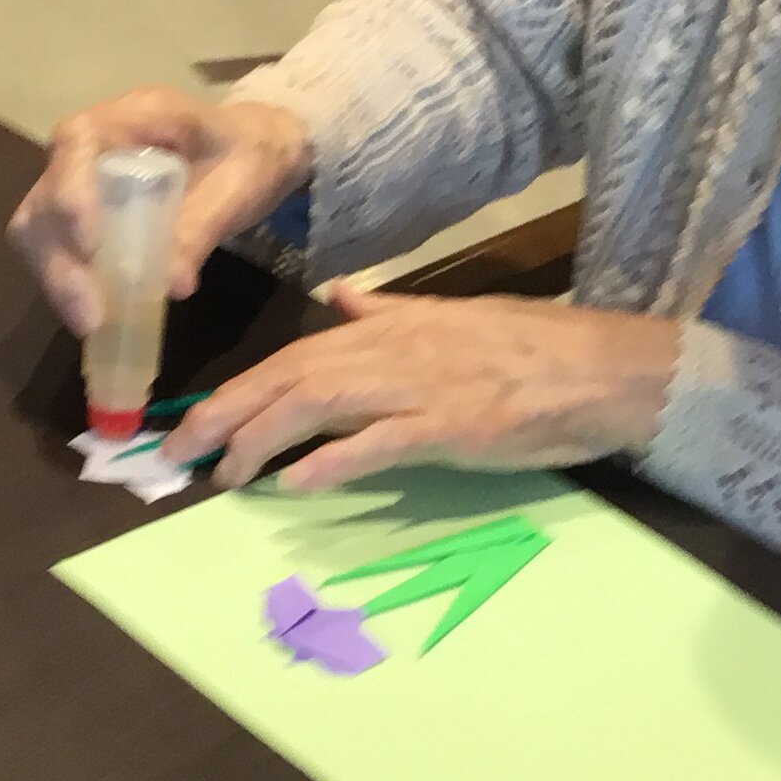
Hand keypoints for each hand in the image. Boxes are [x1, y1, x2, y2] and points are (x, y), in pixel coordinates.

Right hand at [9, 87, 310, 333]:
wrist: (258, 150)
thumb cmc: (251, 155)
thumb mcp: (241, 184)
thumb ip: (203, 226)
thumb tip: (172, 286)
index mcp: (135, 114)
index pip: (77, 139)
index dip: (70, 190)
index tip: (88, 244)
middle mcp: (93, 142)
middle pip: (46, 193)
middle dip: (58, 256)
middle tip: (88, 315)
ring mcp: (84, 177)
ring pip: (41, 225)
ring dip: (58, 276)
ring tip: (91, 323)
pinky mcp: (86, 211)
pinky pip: (60, 246)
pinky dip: (71, 282)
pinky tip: (95, 315)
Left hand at [162, 289, 678, 492]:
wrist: (603, 367)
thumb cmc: (532, 349)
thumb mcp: (450, 316)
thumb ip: (386, 310)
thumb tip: (337, 297)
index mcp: (390, 327)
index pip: (292, 356)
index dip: (234, 390)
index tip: (191, 424)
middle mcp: (393, 351)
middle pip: (287, 380)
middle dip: (224, 416)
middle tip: (177, 457)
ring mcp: (420, 388)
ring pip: (318, 406)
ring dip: (261, 441)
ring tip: (224, 475)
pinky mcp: (450, 425)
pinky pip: (377, 442)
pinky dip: (331, 461)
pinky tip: (296, 483)